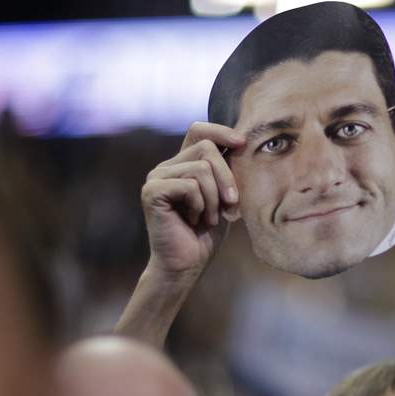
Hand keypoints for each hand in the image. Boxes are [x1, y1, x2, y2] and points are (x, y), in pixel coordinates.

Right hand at [140, 122, 243, 280]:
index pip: (198, 130)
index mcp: (182, 164)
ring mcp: (156, 178)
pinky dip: (201, 205)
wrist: (187, 265)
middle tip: (230, 206)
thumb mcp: (225, 197)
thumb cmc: (207, 233)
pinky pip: (190, 185)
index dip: (221, 131)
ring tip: (210, 218)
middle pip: (207, 148)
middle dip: (227, 178)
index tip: (242, 143)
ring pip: (202, 169)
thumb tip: (243, 143)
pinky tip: (194, 220)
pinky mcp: (151, 191)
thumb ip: (227, 171)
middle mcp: (167, 167)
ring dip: (215, 198)